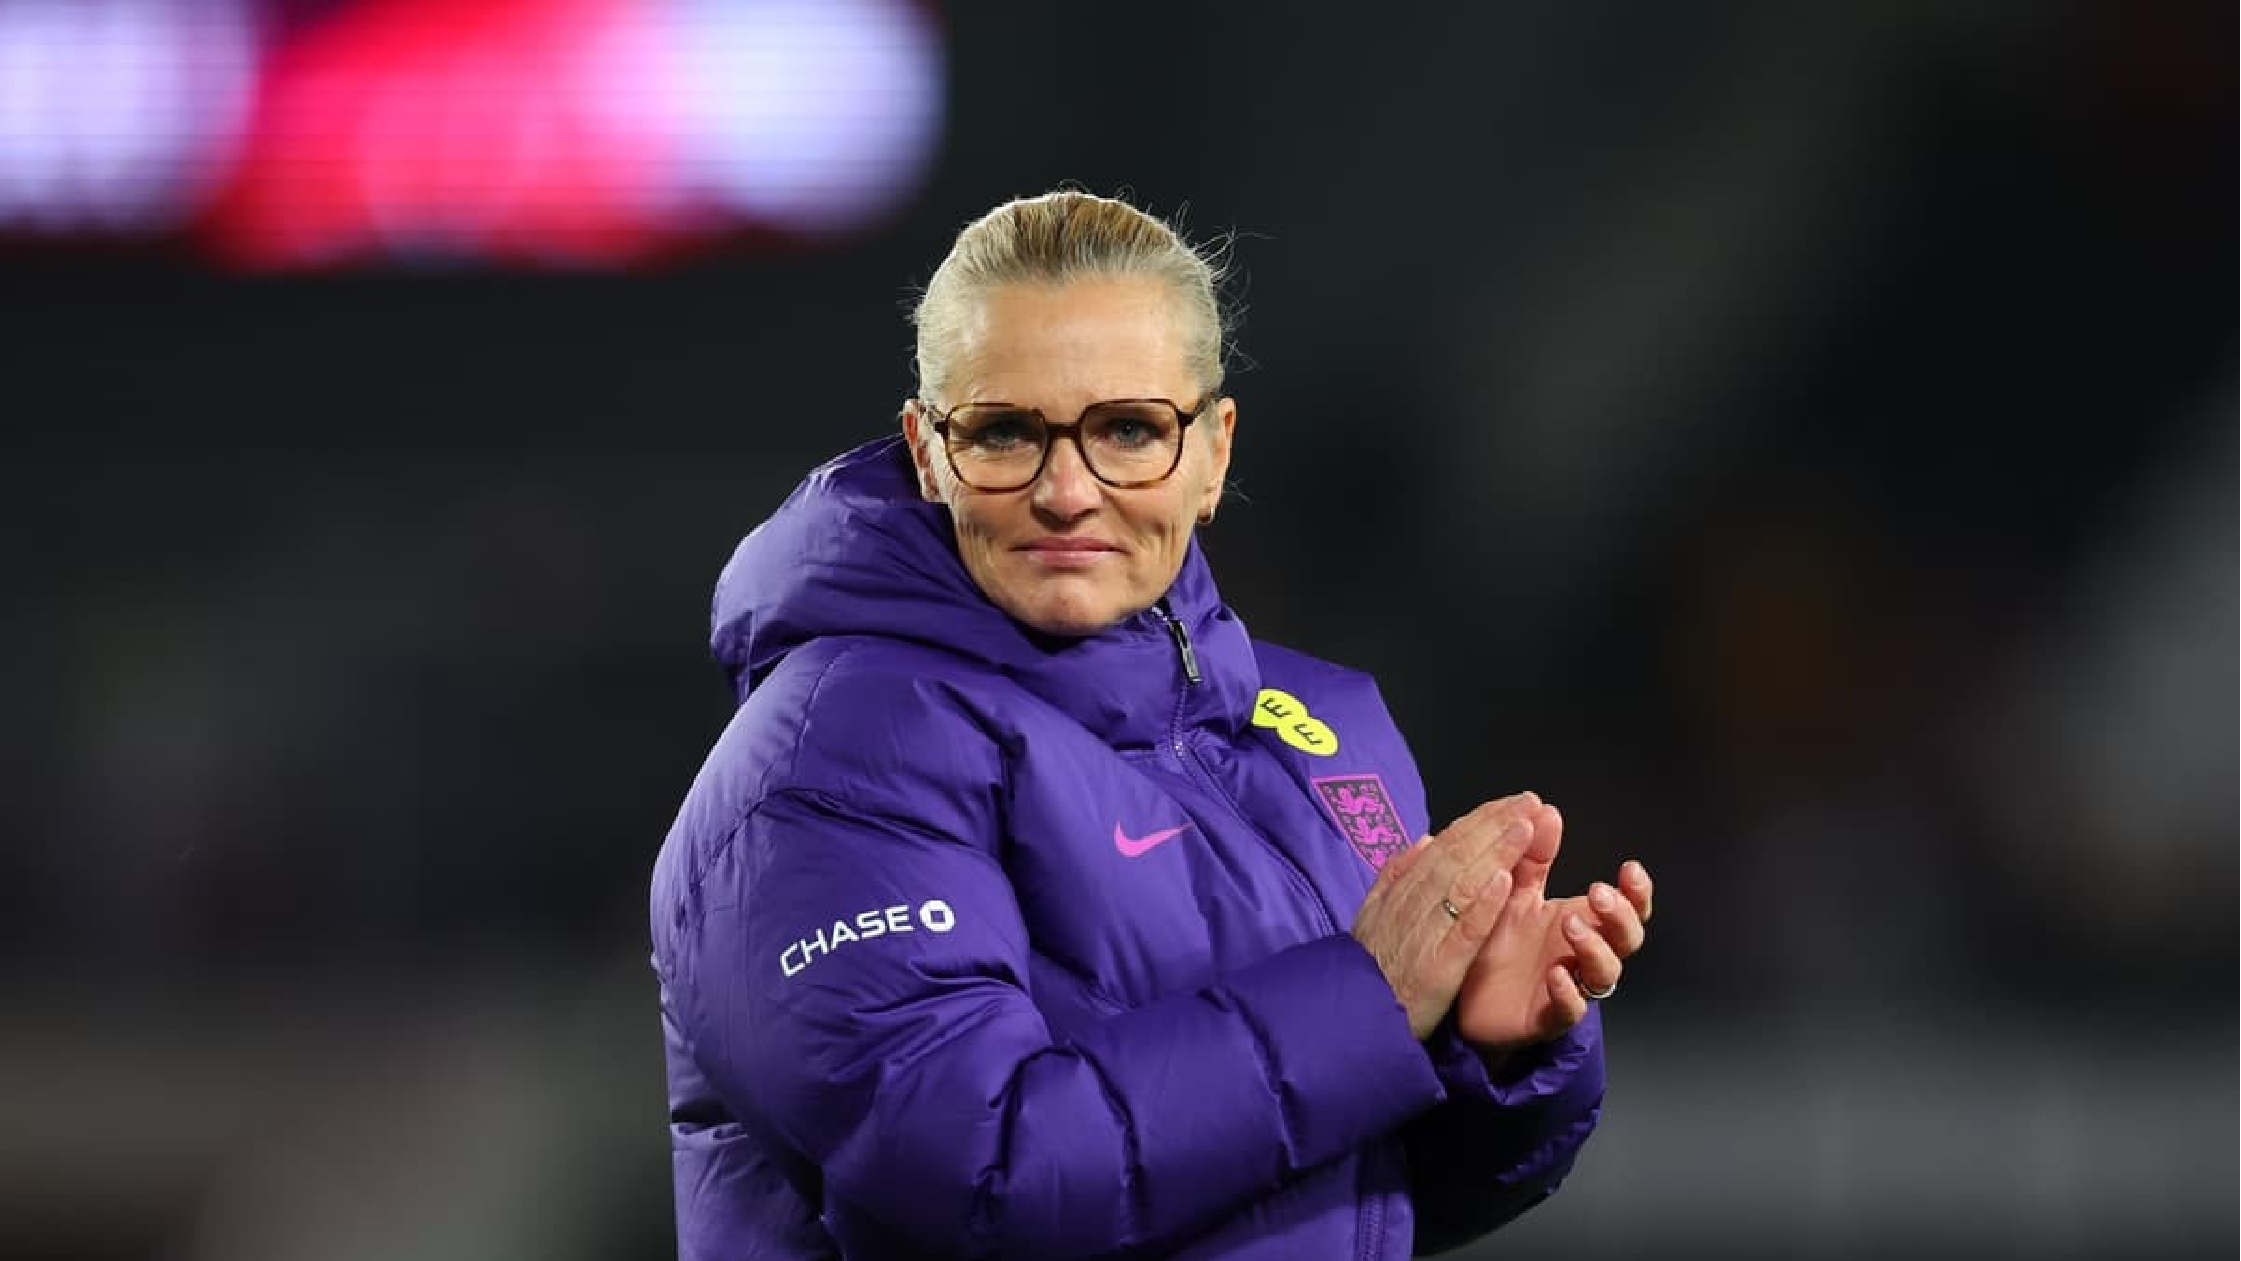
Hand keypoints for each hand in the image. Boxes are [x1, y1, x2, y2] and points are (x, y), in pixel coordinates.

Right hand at [1351, 793, 1542, 1039]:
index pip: (1444, 848)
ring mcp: (1424, 937)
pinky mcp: (1436, 970)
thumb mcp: (1372, 916)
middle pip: (1457, 858)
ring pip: (1462, 886)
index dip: (1478, 823)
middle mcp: (1412, 907)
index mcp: (1401, 893)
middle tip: (1528, 803)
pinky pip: (1462, 933)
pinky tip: (1505, 884)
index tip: (1510, 804)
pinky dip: (1482, 906)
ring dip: (1495, 855)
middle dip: (1494, 827)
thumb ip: (1395, 877)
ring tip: (1524, 829)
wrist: (1349, 1023)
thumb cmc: (1367, 971)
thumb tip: (1424, 839)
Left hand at [1453, 805, 1653, 1054]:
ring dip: (1595, 948)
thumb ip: (1532, 856)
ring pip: (1605, 974)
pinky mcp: (1545, 1016)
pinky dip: (1568, 993)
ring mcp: (1568, 986)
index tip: (1630, 868)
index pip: (1626, 907)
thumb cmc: (1494, 942)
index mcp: (1578, 920)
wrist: (1460, 995)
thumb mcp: (1511, 891)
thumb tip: (1547, 810)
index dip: (1637, 891)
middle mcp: (1580, 954)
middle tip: (1597, 894)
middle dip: (1621, 915)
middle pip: (1627, 939)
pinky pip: (1568, 1009)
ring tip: (1571, 926)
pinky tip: (1557, 974)